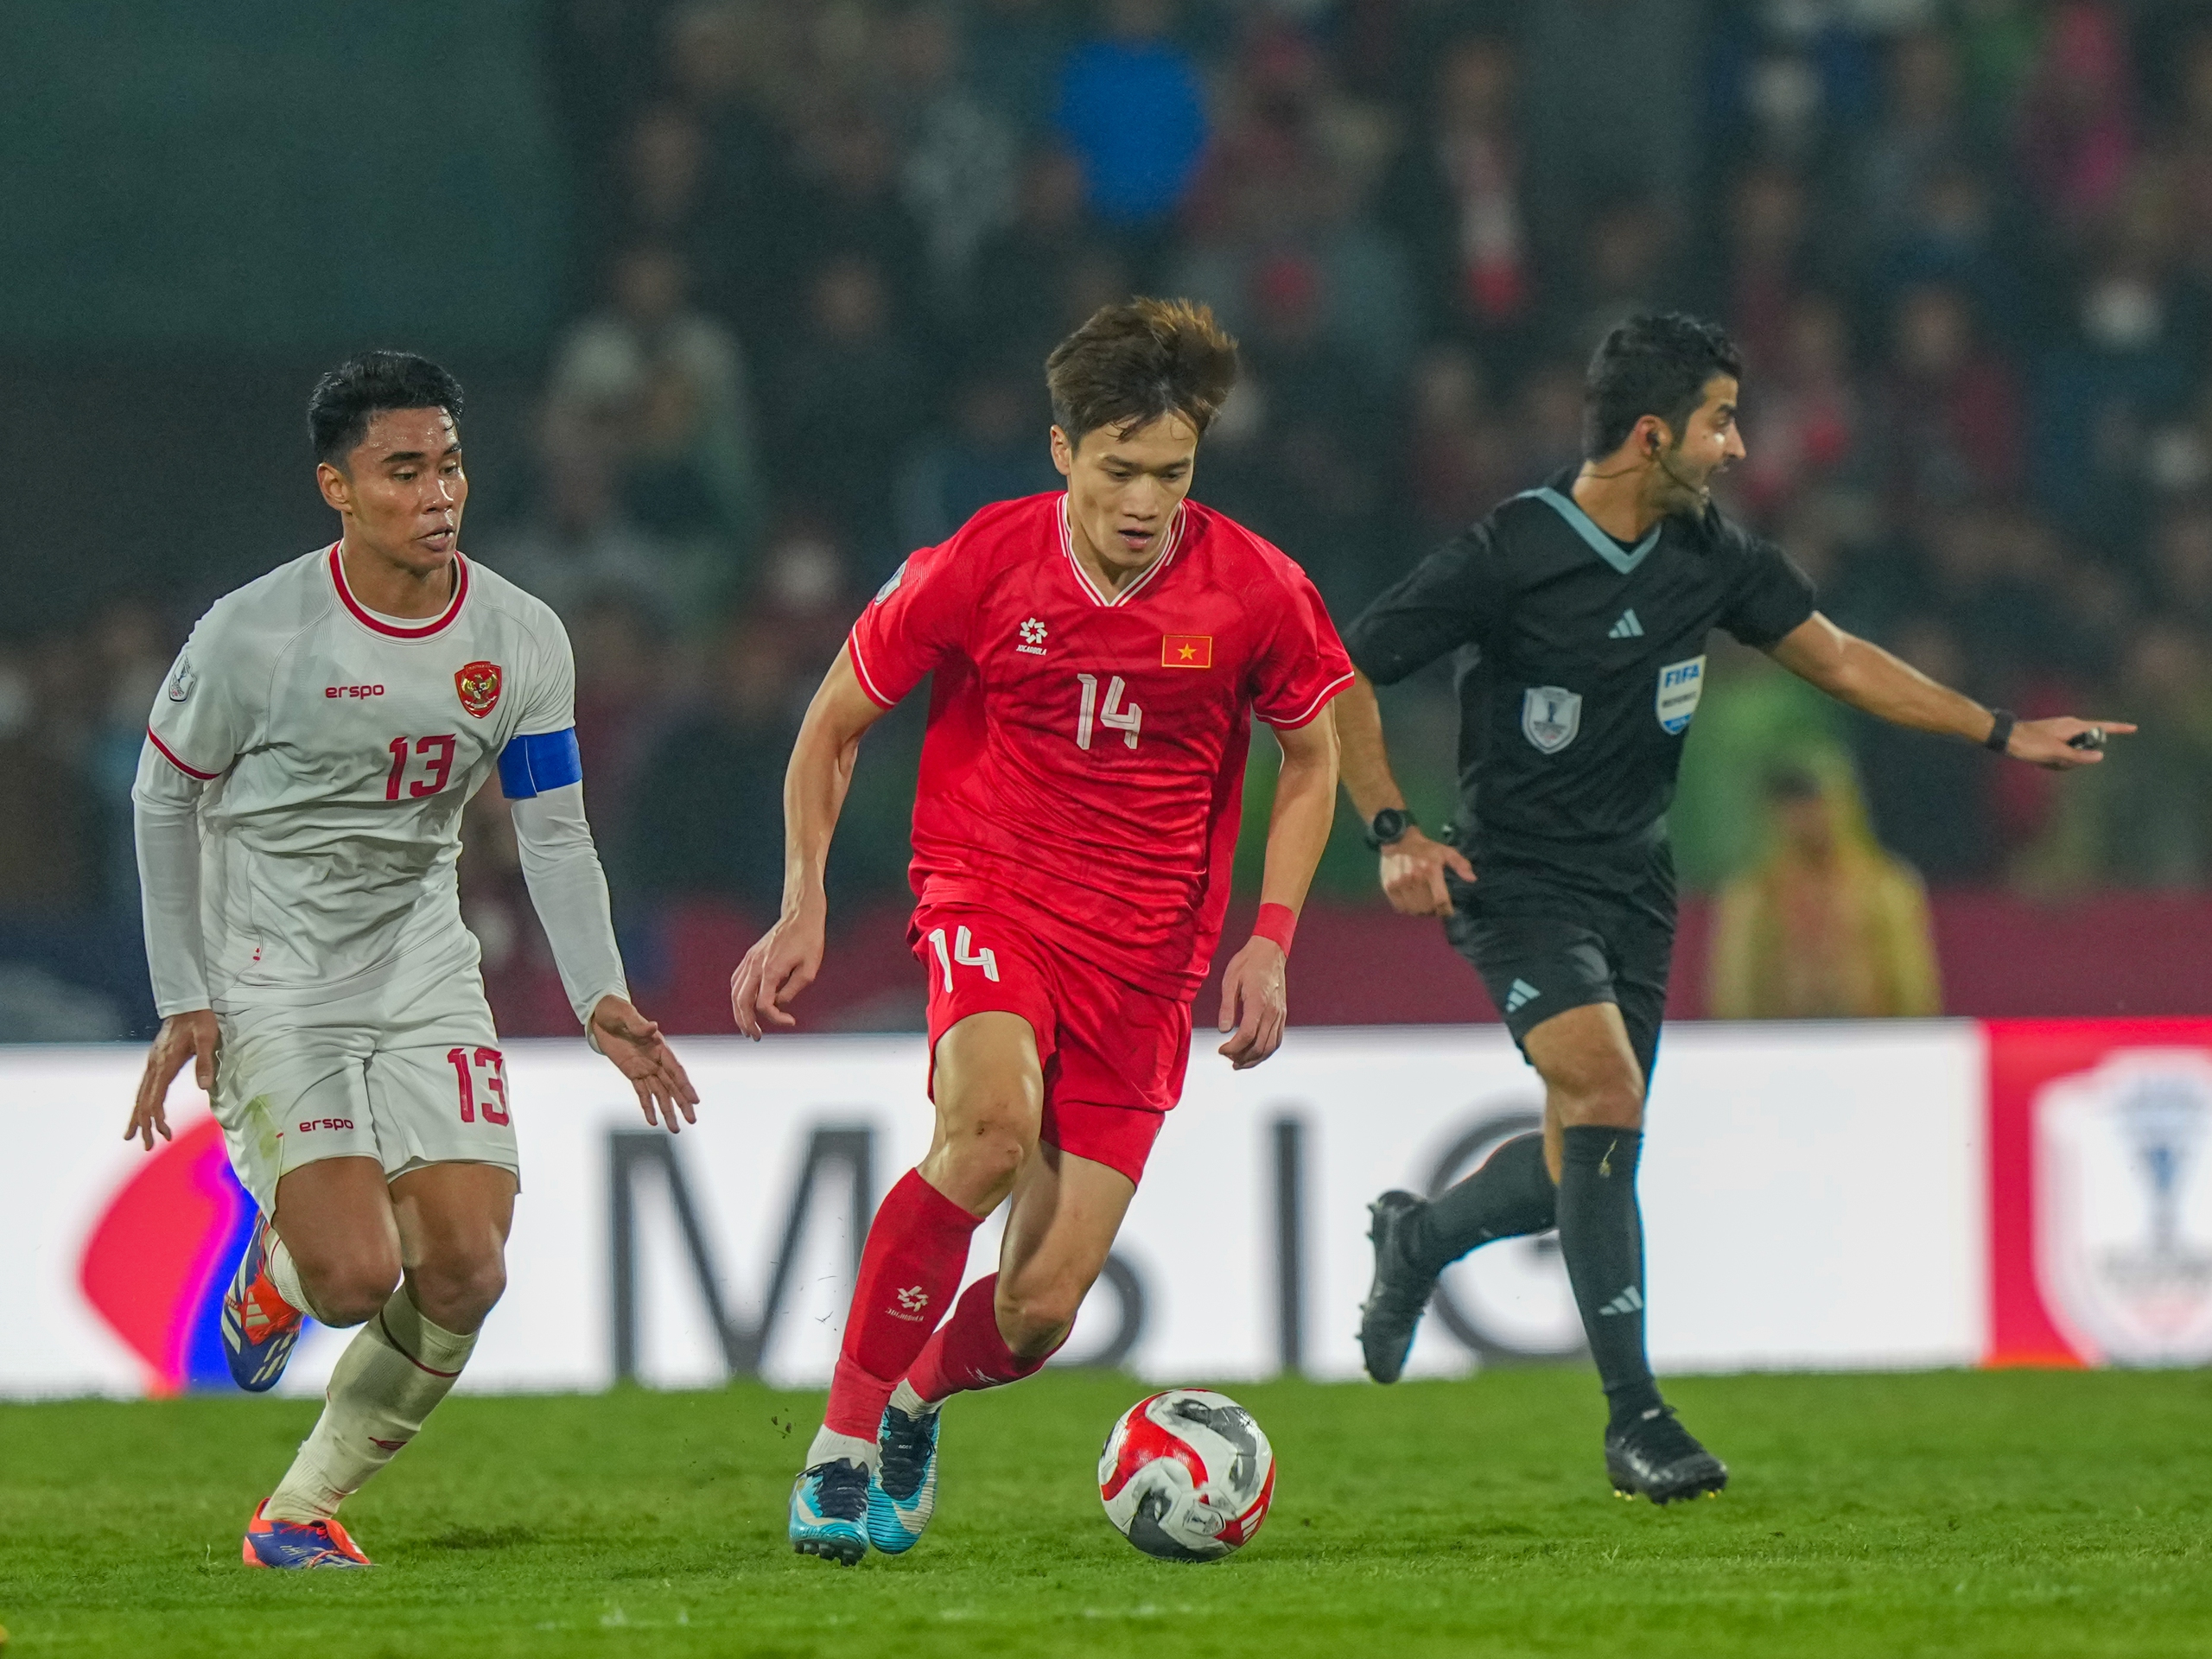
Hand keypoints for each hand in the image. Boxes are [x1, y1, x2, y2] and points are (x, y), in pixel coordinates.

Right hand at [127, 1010, 217, 1150]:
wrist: (186, 1004)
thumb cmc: (200, 1021)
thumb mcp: (207, 1040)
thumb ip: (205, 1063)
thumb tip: (204, 1088)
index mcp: (165, 1065)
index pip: (155, 1098)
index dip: (157, 1118)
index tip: (164, 1134)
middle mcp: (154, 1066)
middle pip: (143, 1101)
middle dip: (144, 1125)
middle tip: (147, 1146)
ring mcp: (152, 1064)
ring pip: (140, 1095)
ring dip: (138, 1117)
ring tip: (131, 1137)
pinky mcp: (155, 1061)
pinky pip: (144, 1087)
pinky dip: (141, 1103)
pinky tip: (141, 1111)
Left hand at [590, 995, 698, 1133]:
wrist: (602, 1016)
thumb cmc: (615, 1011)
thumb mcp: (625, 1015)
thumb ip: (638, 1025)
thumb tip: (652, 1027)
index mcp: (659, 1046)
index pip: (675, 1069)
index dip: (684, 1086)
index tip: (694, 1100)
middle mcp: (656, 1060)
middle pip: (672, 1086)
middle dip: (682, 1103)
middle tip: (692, 1120)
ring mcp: (645, 1068)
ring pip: (660, 1094)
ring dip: (668, 1110)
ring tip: (676, 1129)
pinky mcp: (632, 1074)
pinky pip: (642, 1093)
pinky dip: (647, 1107)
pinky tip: (653, 1122)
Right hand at [730, 902, 826, 1039]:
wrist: (800, 916)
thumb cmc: (809, 942)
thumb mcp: (810, 969)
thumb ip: (793, 990)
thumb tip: (779, 1003)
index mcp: (771, 970)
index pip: (764, 1004)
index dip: (776, 1018)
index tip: (791, 1021)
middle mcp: (756, 965)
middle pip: (741, 1001)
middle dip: (746, 1022)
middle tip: (755, 1037)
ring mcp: (750, 960)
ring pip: (735, 992)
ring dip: (738, 1012)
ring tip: (747, 1027)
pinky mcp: (750, 957)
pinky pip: (737, 981)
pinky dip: (738, 997)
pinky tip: (744, 1006)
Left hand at [1216, 936, 1286, 1070]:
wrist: (1269, 951)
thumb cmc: (1247, 963)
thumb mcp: (1230, 980)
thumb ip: (1227, 1006)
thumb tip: (1223, 1030)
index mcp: (1258, 1002)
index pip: (1247, 1035)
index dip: (1232, 1048)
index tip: (1221, 1050)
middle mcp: (1272, 1012)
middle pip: (1260, 1046)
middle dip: (1242, 1058)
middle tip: (1227, 1058)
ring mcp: (1280, 1014)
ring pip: (1271, 1046)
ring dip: (1255, 1059)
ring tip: (1239, 1063)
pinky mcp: (1282, 1014)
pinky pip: (1277, 1039)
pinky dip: (1266, 1051)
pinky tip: (1255, 1053)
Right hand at [1379, 828, 1475, 916]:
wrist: (1397, 839)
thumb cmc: (1425, 848)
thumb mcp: (1446, 851)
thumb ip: (1460, 864)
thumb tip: (1472, 879)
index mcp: (1431, 870)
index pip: (1441, 901)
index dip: (1446, 910)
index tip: (1449, 910)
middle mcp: (1414, 878)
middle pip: (1427, 908)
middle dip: (1434, 911)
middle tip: (1436, 907)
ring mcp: (1399, 883)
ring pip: (1413, 910)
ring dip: (1421, 912)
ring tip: (1424, 906)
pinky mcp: (1388, 886)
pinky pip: (1400, 908)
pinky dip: (1408, 909)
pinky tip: (1412, 902)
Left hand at [2006, 716, 2136, 770]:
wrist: (2006, 738)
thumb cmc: (2030, 743)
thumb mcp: (2056, 753)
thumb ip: (2079, 756)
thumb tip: (2100, 756)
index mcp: (2074, 726)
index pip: (2102, 727)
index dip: (2118, 729)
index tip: (2133, 728)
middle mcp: (2070, 727)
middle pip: (2086, 747)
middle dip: (2076, 759)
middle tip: (2057, 759)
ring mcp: (2061, 734)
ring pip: (2073, 754)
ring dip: (2063, 762)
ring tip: (2045, 759)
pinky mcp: (2052, 741)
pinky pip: (2062, 756)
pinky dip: (2055, 762)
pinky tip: (2041, 761)